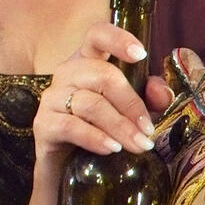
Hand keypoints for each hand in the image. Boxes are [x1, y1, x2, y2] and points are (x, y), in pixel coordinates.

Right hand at [32, 22, 172, 169]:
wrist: (69, 168)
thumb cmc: (103, 131)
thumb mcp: (133, 113)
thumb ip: (150, 99)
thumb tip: (161, 91)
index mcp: (89, 62)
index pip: (96, 36)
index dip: (117, 39)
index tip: (140, 55)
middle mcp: (67, 74)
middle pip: (102, 75)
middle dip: (131, 104)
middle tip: (148, 131)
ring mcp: (51, 98)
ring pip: (89, 103)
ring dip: (119, 126)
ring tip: (138, 146)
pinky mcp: (43, 124)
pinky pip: (70, 126)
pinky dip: (95, 137)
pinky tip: (111, 148)